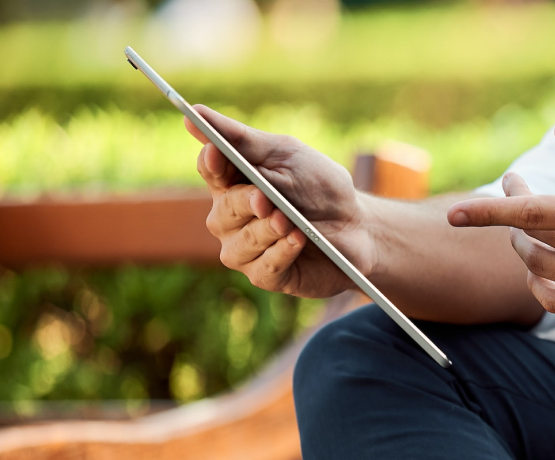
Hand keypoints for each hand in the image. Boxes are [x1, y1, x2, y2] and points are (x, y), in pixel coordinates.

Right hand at [187, 105, 371, 297]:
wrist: (359, 227)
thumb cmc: (320, 187)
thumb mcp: (287, 155)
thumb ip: (243, 139)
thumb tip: (195, 112)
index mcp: (233, 182)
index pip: (210, 169)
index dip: (212, 162)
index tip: (218, 152)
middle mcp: (231, 218)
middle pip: (223, 210)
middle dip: (245, 203)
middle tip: (265, 199)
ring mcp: (245, 249)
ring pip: (240, 243)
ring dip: (268, 230)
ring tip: (291, 222)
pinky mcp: (267, 275)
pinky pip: (263, 268)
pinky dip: (282, 252)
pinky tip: (299, 240)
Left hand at [447, 119, 554, 323]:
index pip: (529, 213)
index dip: (486, 212)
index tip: (454, 213)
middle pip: (529, 239)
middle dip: (512, 215)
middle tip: (520, 191)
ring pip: (539, 270)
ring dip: (525, 247)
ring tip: (532, 228)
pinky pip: (554, 302)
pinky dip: (538, 284)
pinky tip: (541, 268)